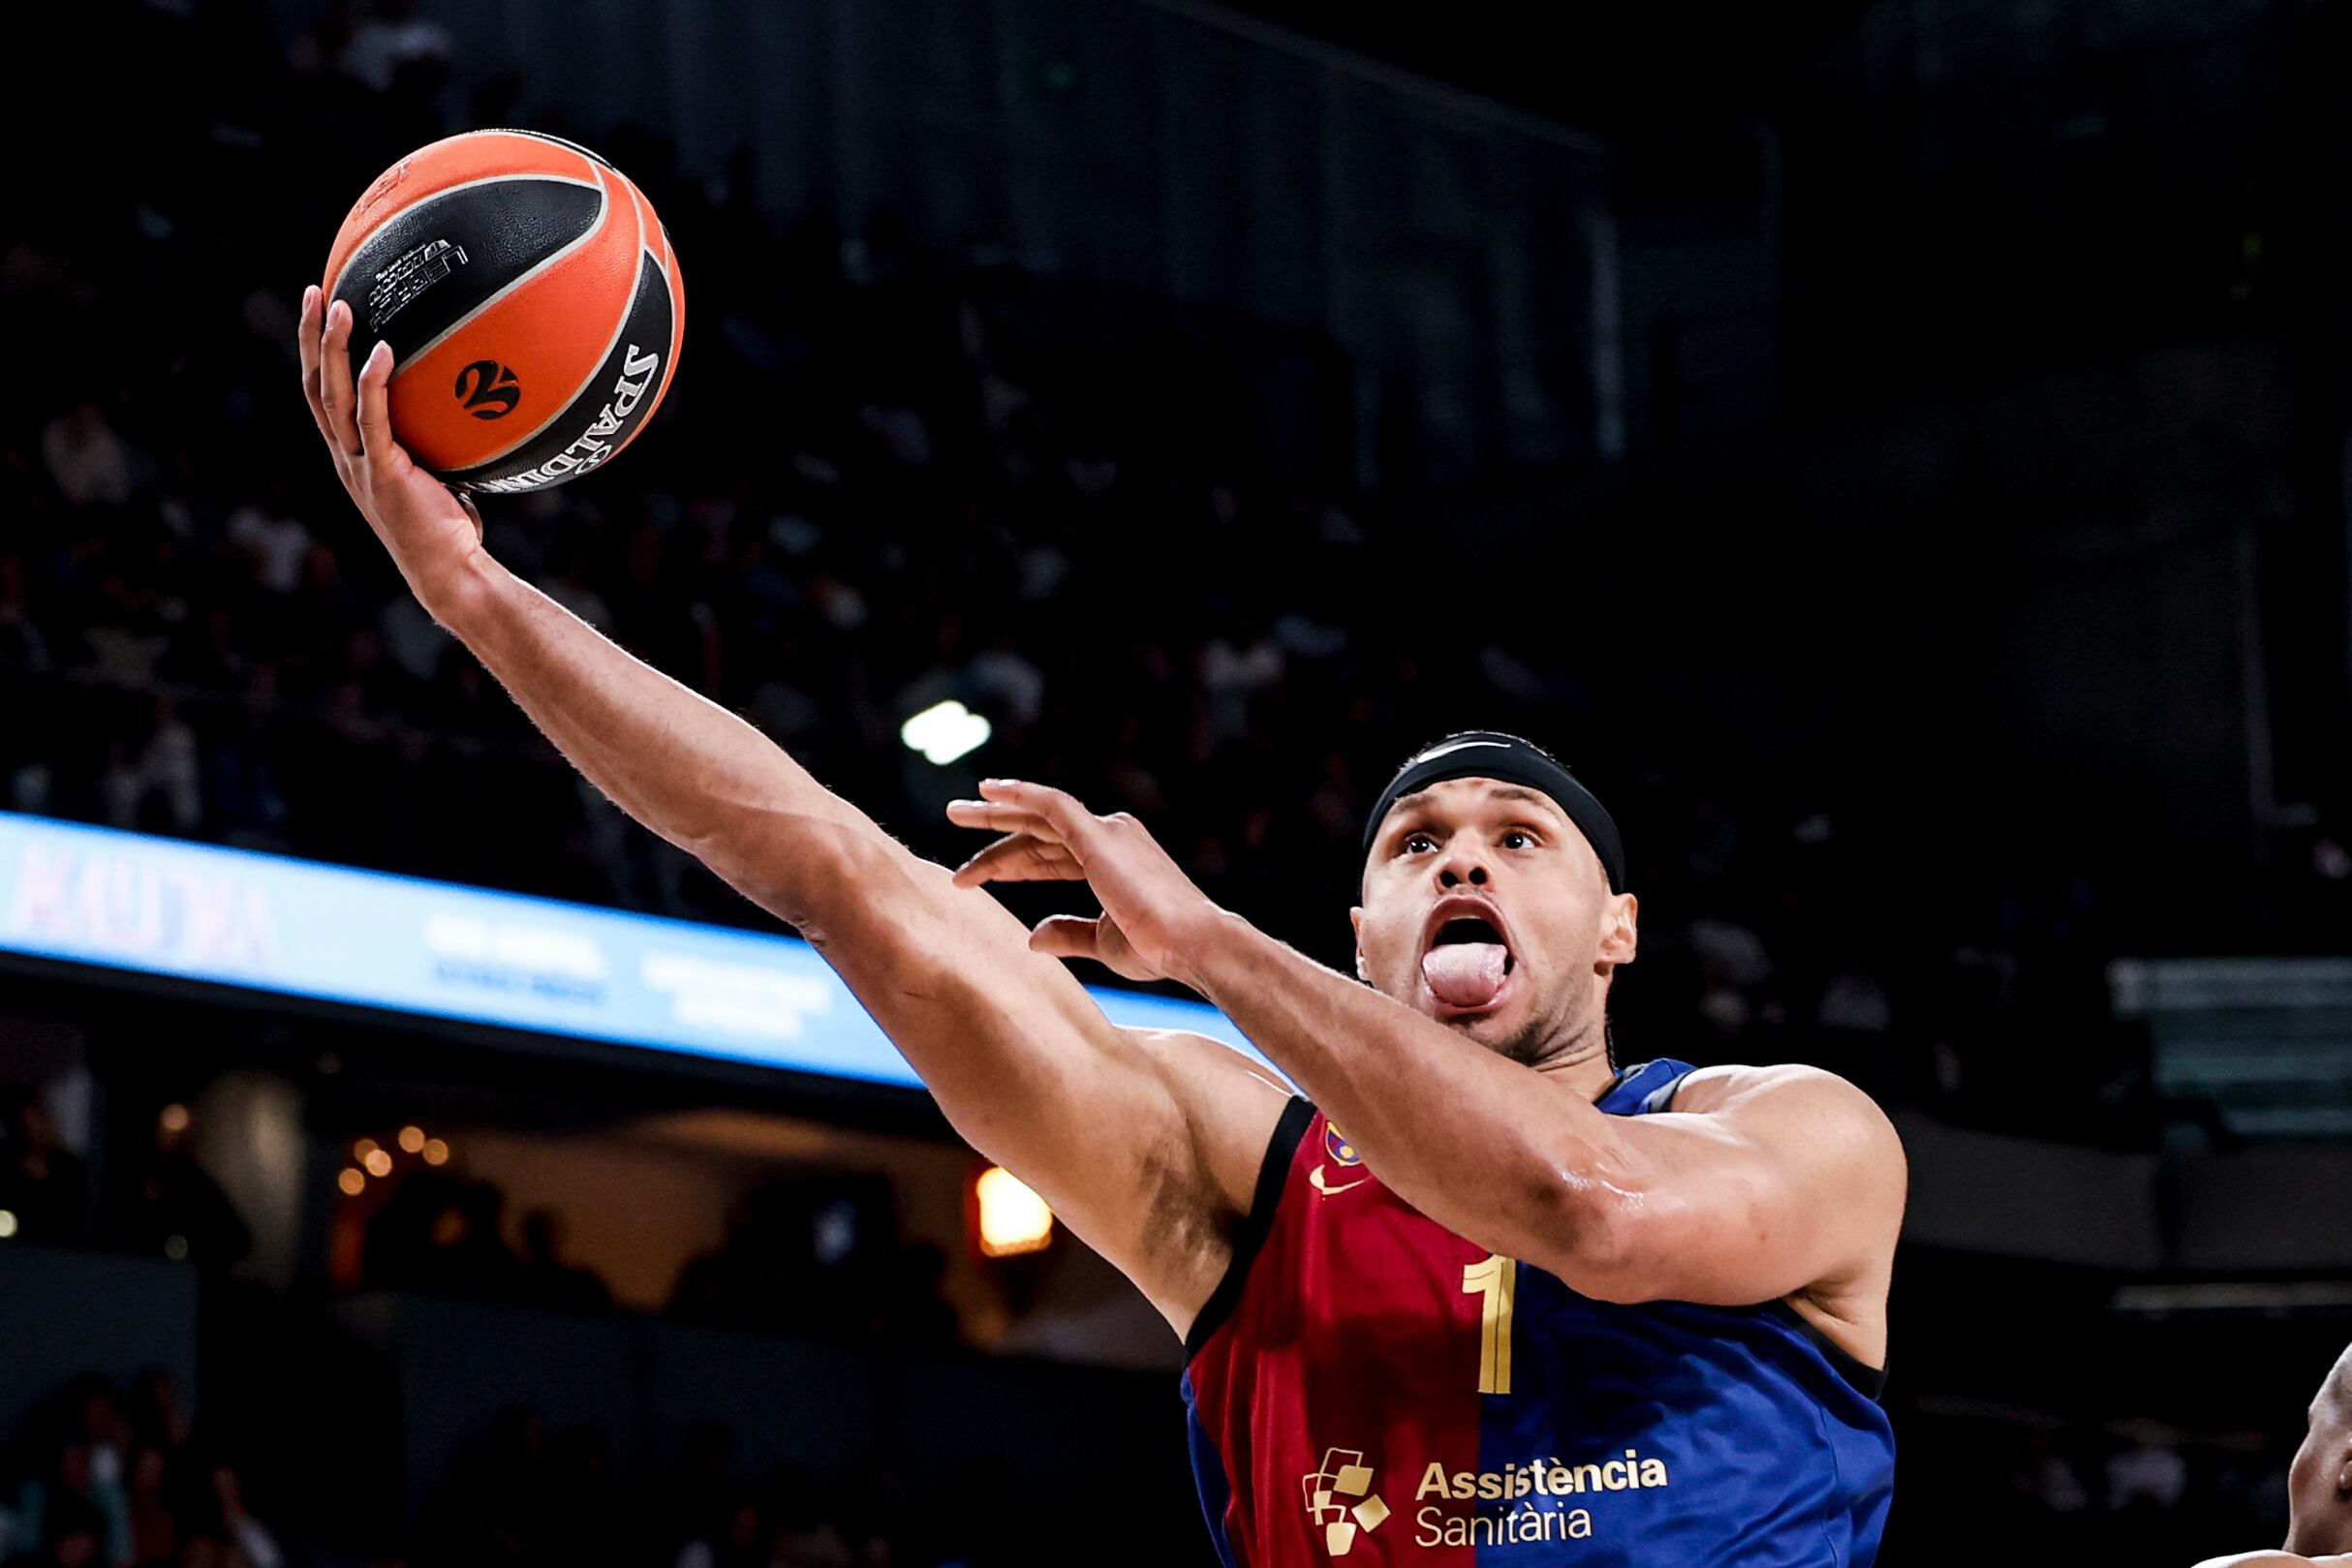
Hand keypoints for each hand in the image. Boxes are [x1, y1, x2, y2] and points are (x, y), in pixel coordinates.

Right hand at [296, 287, 485, 611]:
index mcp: (353, 455)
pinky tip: (383, 349)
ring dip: (331, 349)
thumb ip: (441, 439)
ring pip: (332, 397)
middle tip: (315, 290)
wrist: (450, 573)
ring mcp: (359, 467)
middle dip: (310, 337)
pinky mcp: (383, 476)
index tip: (320, 309)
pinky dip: (374, 383)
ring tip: (338, 305)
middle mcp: (346, 457)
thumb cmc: (450, 528)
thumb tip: (475, 399)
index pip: (323, 394)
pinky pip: (373, 421)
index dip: (316, 353)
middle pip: (314, 386)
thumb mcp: (441, 473)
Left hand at [948, 780, 1226, 987]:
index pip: (1052, 856)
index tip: (975, 876)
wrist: (1192, 944)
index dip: (1014, 864)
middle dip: (996, 829)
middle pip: (1040, 832)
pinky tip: (989, 792)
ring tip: (953, 812)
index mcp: (1113, 862)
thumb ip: (1069, 934)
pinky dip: (1021, 793)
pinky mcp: (1098, 834)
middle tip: (954, 817)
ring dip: (994, 815)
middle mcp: (1110, 837)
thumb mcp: (1105, 943)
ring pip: (1038, 817)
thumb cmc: (1159, 949)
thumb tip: (1032, 937)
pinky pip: (1051, 804)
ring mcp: (1105, 832)